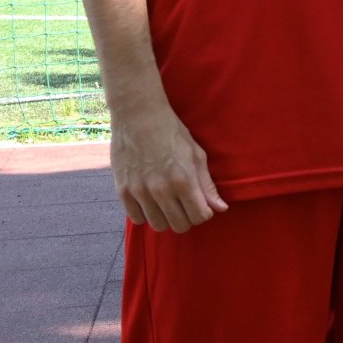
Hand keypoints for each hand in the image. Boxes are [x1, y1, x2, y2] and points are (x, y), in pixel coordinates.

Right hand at [109, 101, 227, 232]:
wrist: (138, 117)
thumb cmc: (172, 132)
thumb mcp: (196, 155)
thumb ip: (207, 185)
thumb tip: (220, 209)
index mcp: (183, 180)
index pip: (200, 216)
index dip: (204, 213)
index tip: (202, 205)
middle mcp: (161, 190)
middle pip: (180, 225)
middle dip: (188, 218)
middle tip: (186, 206)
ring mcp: (139, 192)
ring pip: (158, 226)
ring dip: (167, 218)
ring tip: (169, 204)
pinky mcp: (122, 191)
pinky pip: (137, 219)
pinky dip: (147, 215)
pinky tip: (152, 202)